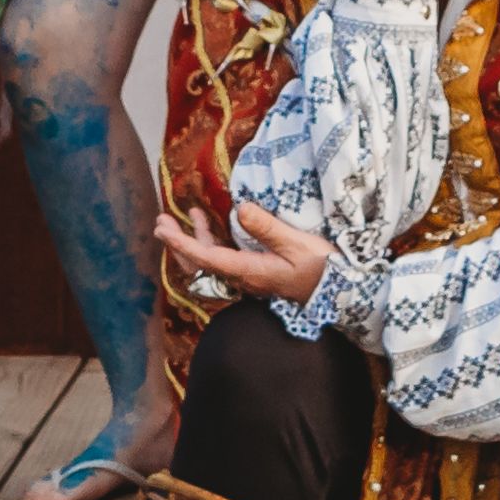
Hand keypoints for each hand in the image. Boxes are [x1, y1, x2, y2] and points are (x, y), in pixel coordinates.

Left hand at [158, 199, 332, 305]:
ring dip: (194, 240)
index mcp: (249, 272)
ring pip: (211, 262)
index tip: (162, 230)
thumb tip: (239, 208)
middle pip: (200, 264)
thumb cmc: (321, 267)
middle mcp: (243, 278)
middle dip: (178, 243)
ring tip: (185, 215)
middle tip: (160, 221)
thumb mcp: (296, 243)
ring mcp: (248, 278)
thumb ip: (266, 227)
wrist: (338, 291)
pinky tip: (212, 226)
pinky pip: (224, 260)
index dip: (182, 244)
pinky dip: (211, 242)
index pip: (206, 259)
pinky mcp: (255, 274)